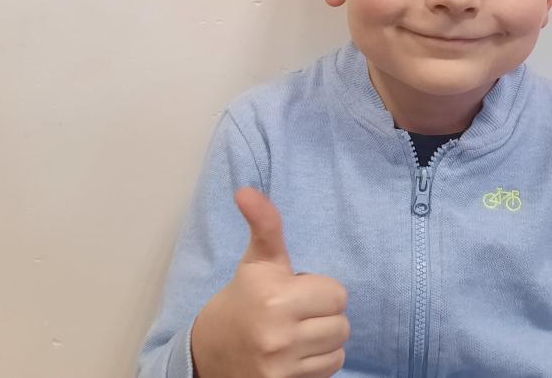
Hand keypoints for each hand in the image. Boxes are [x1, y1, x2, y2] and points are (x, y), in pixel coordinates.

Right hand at [189, 187, 350, 376]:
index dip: (321, 290)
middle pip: (342, 324)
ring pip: (338, 349)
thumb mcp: (256, 260)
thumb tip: (246, 190)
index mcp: (274, 297)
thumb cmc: (243, 299)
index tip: (298, 291)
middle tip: (297, 313)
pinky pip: (329, 370)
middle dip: (324, 315)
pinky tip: (295, 354)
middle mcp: (277, 334)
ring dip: (324, 341)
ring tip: (297, 333)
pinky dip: (318, 363)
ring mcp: (280, 365)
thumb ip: (264, 224)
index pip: (338, 294)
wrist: (209, 352)